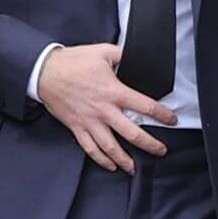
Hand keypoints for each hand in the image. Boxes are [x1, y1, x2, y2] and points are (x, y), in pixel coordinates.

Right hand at [37, 43, 176, 173]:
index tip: (172, 120)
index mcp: (114, 92)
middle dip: (150, 145)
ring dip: (124, 159)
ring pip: (111, 147)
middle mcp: (104, 110)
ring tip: (134, 167)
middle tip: (161, 151)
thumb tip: (138, 56)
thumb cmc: (73, 62)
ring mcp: (90, 122)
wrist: (45, 72)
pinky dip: (101, 159)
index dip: (162, 115)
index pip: (145, 106)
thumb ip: (124, 55)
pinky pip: (90, 149)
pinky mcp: (77, 128)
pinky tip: (110, 165)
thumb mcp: (104, 51)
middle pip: (132, 133)